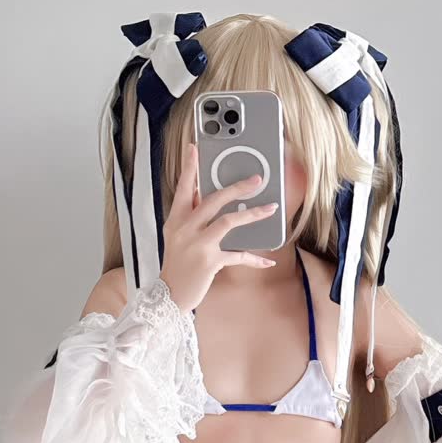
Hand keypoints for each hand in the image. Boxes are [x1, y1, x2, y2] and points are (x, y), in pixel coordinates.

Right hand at [160, 141, 279, 313]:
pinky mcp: (209, 262)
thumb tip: (208, 195)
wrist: (170, 295)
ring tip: (270, 208)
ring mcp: (198, 245)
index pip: (184, 187)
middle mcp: (185, 228)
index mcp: (176, 219)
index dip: (189, 167)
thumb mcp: (178, 236)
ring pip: (228, 221)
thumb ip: (192, 216)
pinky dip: (254, 259)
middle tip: (256, 180)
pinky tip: (267, 260)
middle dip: (237, 187)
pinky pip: (237, 255)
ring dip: (252, 214)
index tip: (194, 147)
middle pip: (213, 200)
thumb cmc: (177, 263)